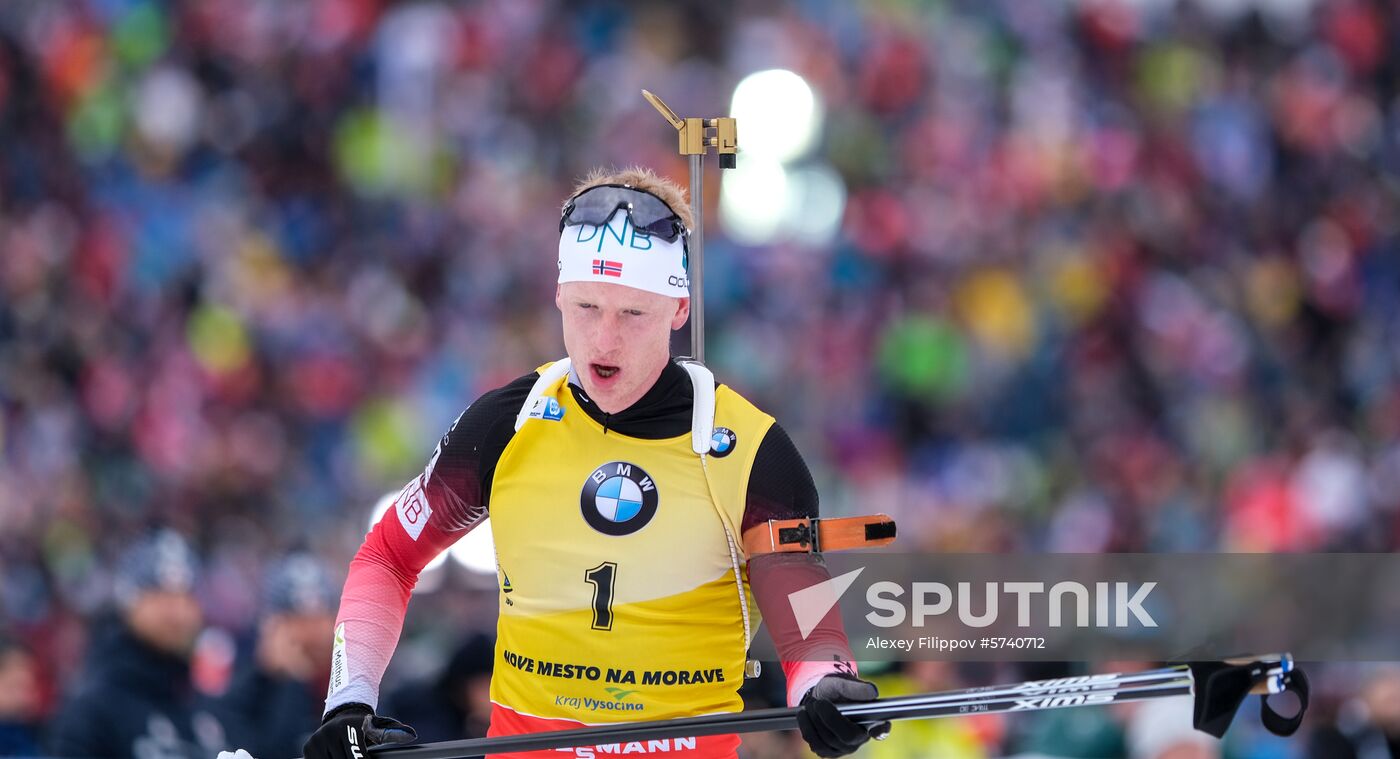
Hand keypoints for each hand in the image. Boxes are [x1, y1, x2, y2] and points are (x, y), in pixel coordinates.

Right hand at [302, 703, 416, 758]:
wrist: (342, 713)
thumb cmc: (365, 724)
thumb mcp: (379, 726)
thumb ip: (394, 732)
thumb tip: (412, 735)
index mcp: (348, 727)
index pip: (357, 757)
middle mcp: (329, 732)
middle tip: (359, 758)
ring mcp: (316, 740)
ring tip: (348, 755)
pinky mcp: (308, 748)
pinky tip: (337, 756)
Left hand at [796, 674, 890, 757]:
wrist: (818, 698)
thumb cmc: (836, 691)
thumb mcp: (843, 684)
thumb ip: (856, 688)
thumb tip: (872, 692)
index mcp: (870, 721)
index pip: (881, 730)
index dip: (881, 729)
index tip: (879, 725)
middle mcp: (860, 739)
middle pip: (847, 736)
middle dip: (829, 718)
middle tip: (818, 702)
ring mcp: (844, 748)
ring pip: (828, 742)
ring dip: (814, 721)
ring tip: (810, 705)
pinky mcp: (829, 752)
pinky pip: (816, 746)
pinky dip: (807, 728)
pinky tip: (805, 715)